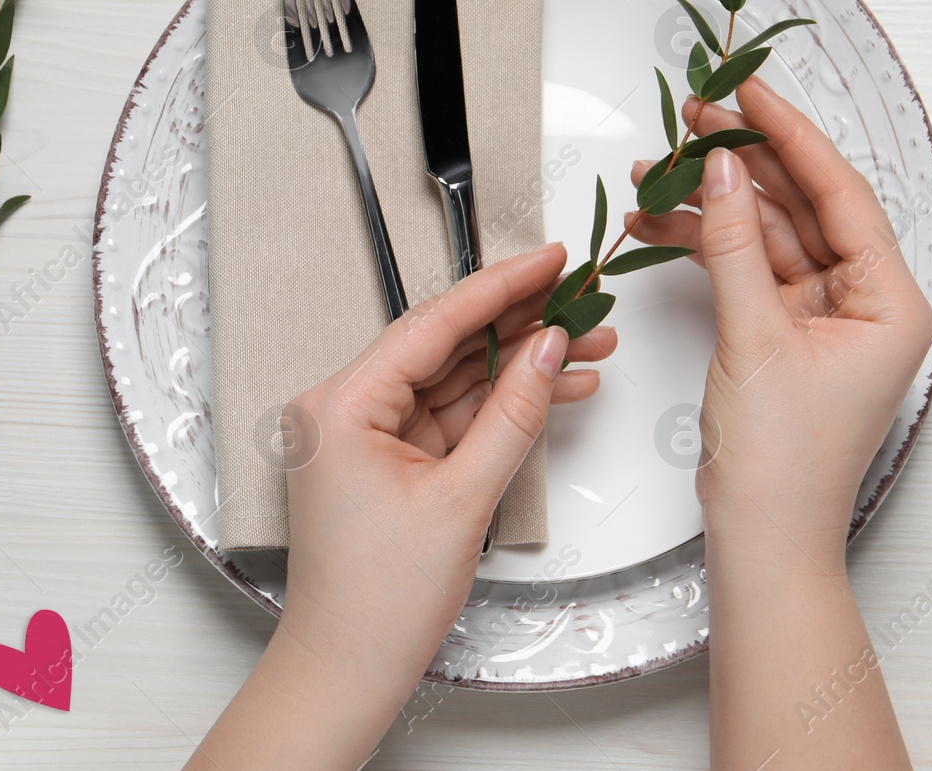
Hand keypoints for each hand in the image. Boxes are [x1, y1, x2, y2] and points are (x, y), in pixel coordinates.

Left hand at [188, 242, 614, 769]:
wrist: (346, 672)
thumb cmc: (376, 603)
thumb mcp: (462, 499)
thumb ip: (512, 414)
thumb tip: (547, 349)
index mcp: (341, 405)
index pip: (434, 324)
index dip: (501, 285)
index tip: (550, 259)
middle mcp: (344, 410)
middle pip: (447, 345)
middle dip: (522, 324)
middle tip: (584, 298)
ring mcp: (366, 436)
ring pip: (456, 380)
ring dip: (521, 366)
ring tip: (591, 346)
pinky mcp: (389, 461)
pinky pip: (453, 417)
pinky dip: (501, 407)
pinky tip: (555, 391)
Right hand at [629, 75, 931, 565]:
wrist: (763, 539)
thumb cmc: (783, 463)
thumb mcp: (755, 338)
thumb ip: (734, 245)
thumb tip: (719, 167)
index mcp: (892, 301)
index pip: (841, 193)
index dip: (790, 136)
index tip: (748, 92)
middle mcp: (867, 302)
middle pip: (804, 206)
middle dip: (743, 163)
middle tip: (692, 118)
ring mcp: (826, 317)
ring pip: (769, 234)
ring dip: (713, 205)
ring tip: (656, 172)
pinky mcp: (787, 333)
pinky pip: (750, 269)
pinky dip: (708, 247)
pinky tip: (663, 224)